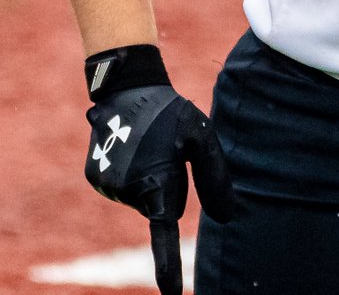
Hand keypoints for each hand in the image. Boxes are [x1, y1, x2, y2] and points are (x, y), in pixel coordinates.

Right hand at [84, 46, 235, 294]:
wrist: (128, 88)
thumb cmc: (173, 113)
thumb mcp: (203, 139)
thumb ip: (215, 179)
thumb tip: (228, 217)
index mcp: (157, 184)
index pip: (165, 237)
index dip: (169, 268)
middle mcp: (127, 192)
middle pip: (158, 206)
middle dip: (167, 185)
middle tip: (168, 149)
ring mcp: (106, 186)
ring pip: (139, 196)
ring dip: (148, 176)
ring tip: (148, 142)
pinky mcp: (93, 177)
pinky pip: (121, 186)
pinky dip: (129, 172)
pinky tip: (130, 144)